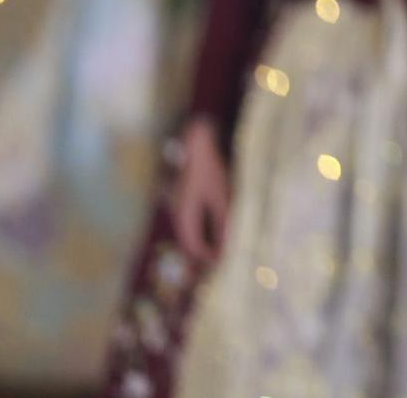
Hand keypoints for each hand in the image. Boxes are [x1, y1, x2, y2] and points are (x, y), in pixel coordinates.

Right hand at [173, 117, 230, 261]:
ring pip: (192, 229)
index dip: (208, 257)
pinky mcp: (185, 196)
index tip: (224, 263)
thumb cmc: (210, 168)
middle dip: (207, 250)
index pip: (193, 246)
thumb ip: (224, 222)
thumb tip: (228, 246)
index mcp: (184, 215)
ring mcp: (179, 204)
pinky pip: (194, 218)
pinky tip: (220, 224)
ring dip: (207, 238)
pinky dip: (206, 225)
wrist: (197, 142)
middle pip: (191, 239)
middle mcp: (178, 212)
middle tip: (226, 256)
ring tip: (226, 244)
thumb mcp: (222, 195)